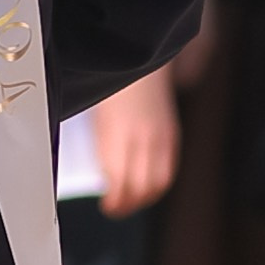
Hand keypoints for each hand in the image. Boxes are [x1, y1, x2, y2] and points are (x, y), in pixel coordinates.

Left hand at [91, 65, 180, 217]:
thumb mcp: (94, 114)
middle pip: (140, 186)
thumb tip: (94, 174)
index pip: (119, 181)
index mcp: (117, 133)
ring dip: (144, 197)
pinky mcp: (171, 131)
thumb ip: (98, 144)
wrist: (137, 55)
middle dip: (128, 204)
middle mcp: (142, 136)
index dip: (115, 201)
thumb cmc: (109, 84)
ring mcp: (160, 135)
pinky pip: (169, 167)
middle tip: (114, 209)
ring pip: (158, 181)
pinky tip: (147, 187)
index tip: (106, 207)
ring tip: (130, 203)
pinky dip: (158, 182)